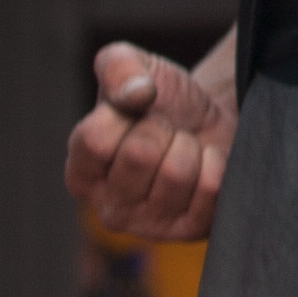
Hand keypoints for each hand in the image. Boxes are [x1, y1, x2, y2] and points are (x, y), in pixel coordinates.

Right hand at [64, 43, 230, 242]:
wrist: (208, 123)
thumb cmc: (161, 100)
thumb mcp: (132, 65)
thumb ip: (118, 66)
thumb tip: (136, 94)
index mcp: (80, 172)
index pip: (96, 140)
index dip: (126, 112)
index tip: (136, 110)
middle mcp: (107, 209)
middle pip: (141, 155)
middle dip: (164, 128)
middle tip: (168, 130)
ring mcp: (149, 226)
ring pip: (177, 172)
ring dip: (191, 146)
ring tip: (186, 148)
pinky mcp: (190, 231)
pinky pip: (210, 187)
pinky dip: (216, 162)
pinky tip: (206, 164)